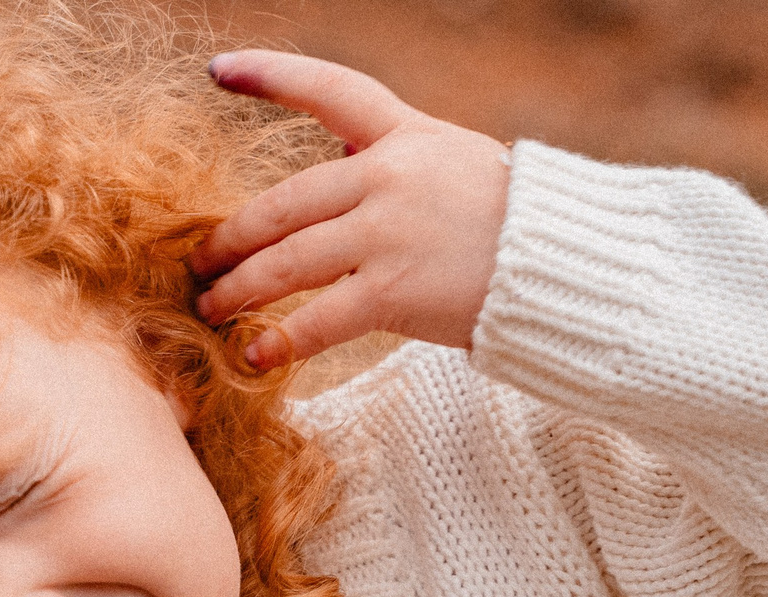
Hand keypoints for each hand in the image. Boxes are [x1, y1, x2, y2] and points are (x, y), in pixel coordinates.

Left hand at [190, 50, 511, 368]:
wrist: (569, 267)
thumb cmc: (513, 224)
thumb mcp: (455, 165)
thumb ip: (392, 165)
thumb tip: (337, 162)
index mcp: (407, 135)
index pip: (330, 90)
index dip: (271, 76)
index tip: (219, 69)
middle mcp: (390, 176)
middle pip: (282, 203)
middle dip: (231, 238)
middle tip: (198, 263)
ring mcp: (390, 233)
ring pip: (286, 261)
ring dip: (239, 289)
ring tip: (210, 310)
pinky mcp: (397, 290)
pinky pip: (319, 319)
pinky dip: (280, 340)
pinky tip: (254, 355)